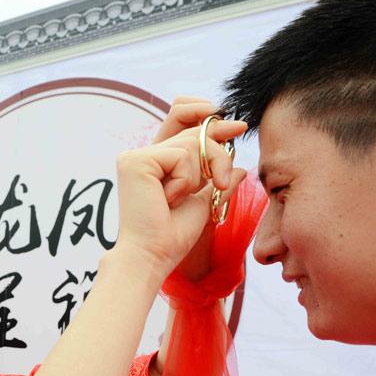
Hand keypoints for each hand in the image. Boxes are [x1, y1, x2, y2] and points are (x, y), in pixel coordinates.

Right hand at [154, 96, 247, 282]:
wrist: (154, 256)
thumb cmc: (172, 237)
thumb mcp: (203, 203)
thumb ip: (217, 181)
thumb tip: (240, 168)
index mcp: (155, 163)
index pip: (182, 121)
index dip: (209, 118)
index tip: (238, 128)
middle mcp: (142, 155)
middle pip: (193, 132)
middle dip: (217, 154)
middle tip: (220, 182)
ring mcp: (136, 156)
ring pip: (191, 143)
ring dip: (201, 174)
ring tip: (182, 199)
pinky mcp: (136, 161)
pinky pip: (181, 155)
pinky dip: (186, 180)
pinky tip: (170, 199)